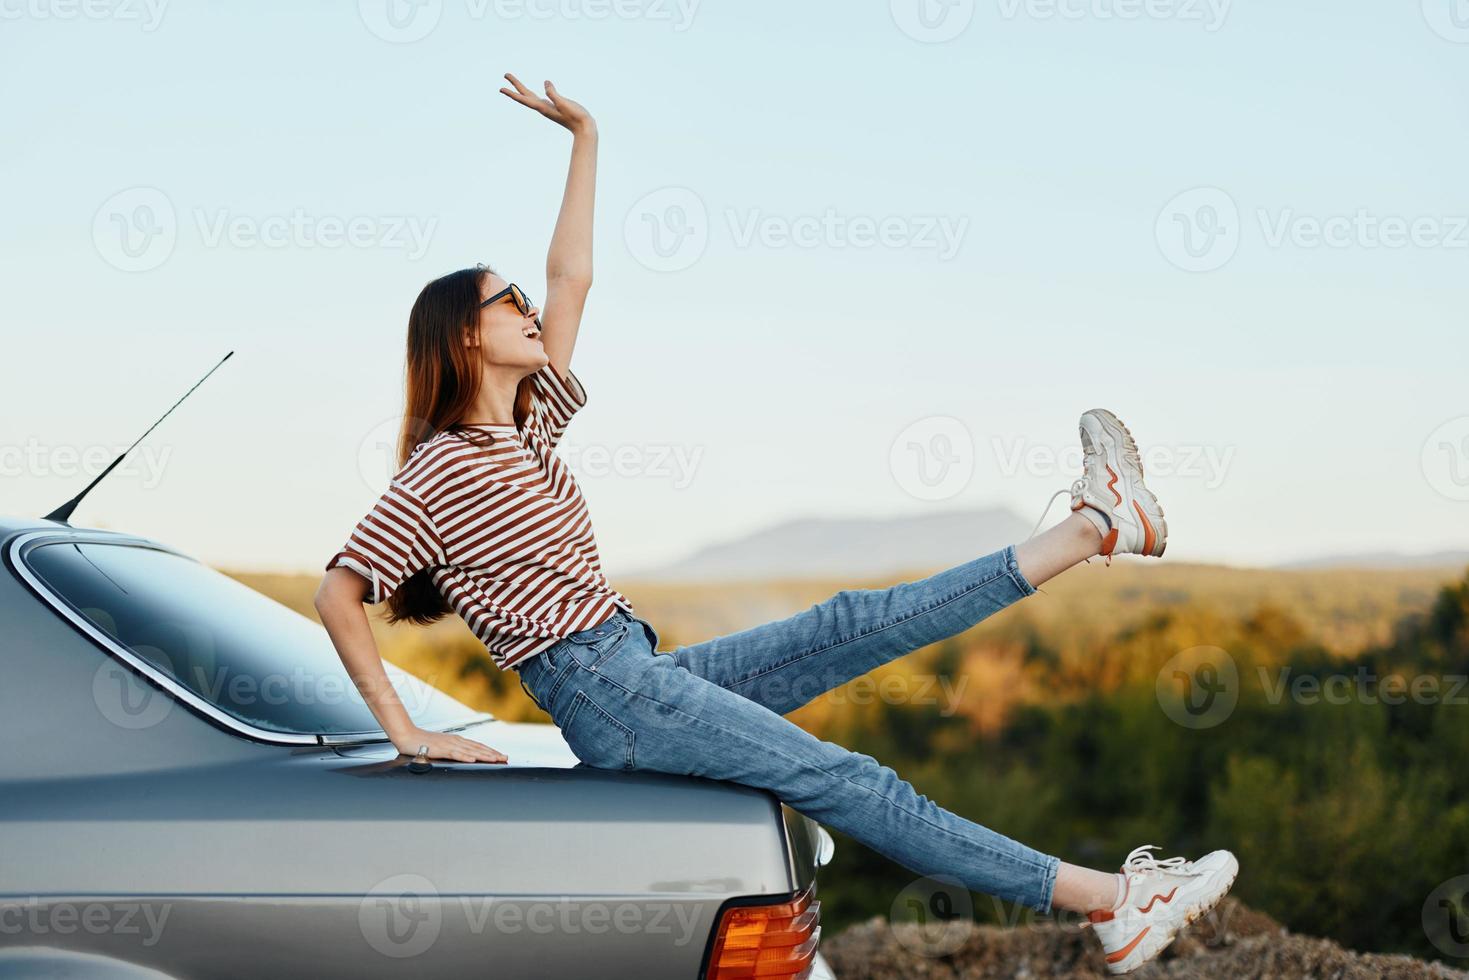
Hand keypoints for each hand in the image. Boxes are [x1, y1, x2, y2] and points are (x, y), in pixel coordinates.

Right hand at [393, 728, 507, 763]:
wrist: (407, 736)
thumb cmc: (423, 743)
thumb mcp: (441, 748)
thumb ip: (452, 752)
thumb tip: (463, 758)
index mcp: (457, 741)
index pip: (478, 746)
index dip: (490, 751)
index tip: (501, 756)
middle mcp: (456, 741)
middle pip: (478, 748)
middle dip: (493, 754)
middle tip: (505, 758)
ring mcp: (448, 744)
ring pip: (470, 751)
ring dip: (483, 755)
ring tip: (495, 759)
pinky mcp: (440, 749)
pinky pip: (454, 753)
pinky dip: (465, 756)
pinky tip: (473, 760)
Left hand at [500, 73, 594, 135]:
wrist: (585, 129)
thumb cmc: (576, 117)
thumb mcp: (564, 104)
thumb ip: (554, 94)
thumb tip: (546, 82)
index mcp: (543, 107)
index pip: (524, 99)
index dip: (512, 93)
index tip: (501, 88)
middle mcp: (543, 108)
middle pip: (525, 95)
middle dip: (515, 85)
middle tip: (505, 74)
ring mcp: (548, 108)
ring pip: (531, 96)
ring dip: (522, 88)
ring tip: (514, 81)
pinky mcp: (554, 107)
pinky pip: (541, 97)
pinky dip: (535, 92)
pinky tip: (538, 89)